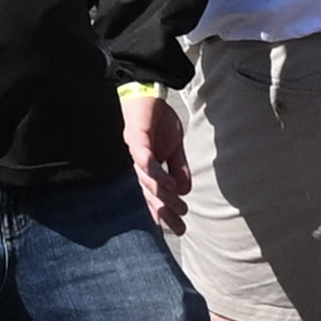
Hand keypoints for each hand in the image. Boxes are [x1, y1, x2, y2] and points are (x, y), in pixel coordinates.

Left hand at [120, 88, 189, 233]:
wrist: (147, 90)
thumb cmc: (158, 118)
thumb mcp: (175, 146)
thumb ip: (179, 167)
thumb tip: (184, 191)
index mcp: (148, 167)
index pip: (155, 194)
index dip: (165, 212)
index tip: (177, 230)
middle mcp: (138, 164)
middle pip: (149, 194)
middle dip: (165, 212)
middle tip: (180, 230)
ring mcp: (136, 153)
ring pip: (147, 181)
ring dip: (163, 196)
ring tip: (179, 208)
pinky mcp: (136, 139)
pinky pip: (145, 160)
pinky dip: (155, 174)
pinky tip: (167, 185)